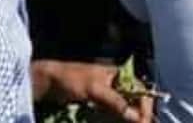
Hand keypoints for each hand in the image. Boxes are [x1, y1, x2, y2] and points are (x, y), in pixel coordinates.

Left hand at [31, 60, 152, 122]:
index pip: (140, 90)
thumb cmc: (70, 79)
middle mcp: (116, 84)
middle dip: (140, 115)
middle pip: (136, 101)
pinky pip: (114, 115)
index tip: (144, 120)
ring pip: (126, 110)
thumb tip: (135, 116)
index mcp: (118, 74)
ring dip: (130, 119)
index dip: (145, 106)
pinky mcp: (98, 105)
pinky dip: (119, 120)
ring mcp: (107, 95)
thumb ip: (115, 101)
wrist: (48, 82)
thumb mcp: (94, 88)